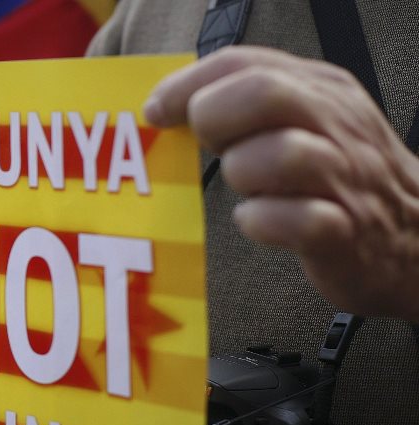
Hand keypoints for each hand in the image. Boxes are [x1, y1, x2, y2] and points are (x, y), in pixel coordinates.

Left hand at [145, 46, 418, 320]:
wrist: (413, 237)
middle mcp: (335, 125)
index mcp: (320, 90)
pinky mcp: (343, 233)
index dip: (188, 84)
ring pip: (281, 154)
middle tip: (210, 147)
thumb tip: (169, 104)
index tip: (156, 111)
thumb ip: (247, 103)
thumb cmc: (337, 178)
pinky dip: (262, 221)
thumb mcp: (305, 120)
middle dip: (215, 118)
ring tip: (248, 188)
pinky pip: (295, 220)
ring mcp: (343, 178)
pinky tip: (258, 220)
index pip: (244, 62)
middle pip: (264, 93)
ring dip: (243, 172)